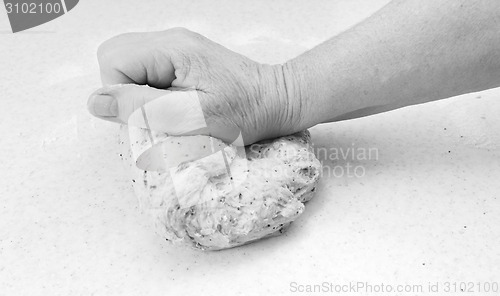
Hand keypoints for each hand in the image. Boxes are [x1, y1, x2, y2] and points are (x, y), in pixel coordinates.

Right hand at [87, 28, 303, 144]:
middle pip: (115, 58)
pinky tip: (176, 103)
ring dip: (138, 93)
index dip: (122, 94)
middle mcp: (170, 41)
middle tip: (158, 113)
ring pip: (129, 65)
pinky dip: (152, 91)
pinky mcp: (182, 59)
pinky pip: (147, 71)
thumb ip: (143, 108)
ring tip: (169, 110)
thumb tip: (96, 101)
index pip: (112, 61)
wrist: (277, 100)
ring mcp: (176, 48)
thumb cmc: (244, 111)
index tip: (151, 115)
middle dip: (125, 92)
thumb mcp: (193, 117)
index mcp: (171, 49)